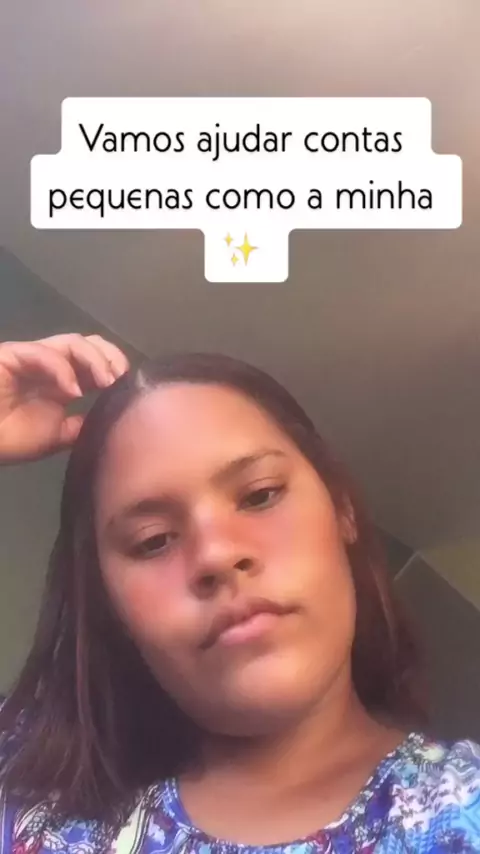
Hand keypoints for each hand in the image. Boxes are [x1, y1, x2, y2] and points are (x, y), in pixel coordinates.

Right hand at [0, 333, 128, 462]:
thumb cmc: (10, 438)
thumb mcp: (57, 436)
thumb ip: (81, 424)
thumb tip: (110, 418)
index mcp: (62, 380)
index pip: (96, 361)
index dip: (115, 366)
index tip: (128, 384)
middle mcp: (51, 364)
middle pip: (88, 343)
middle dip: (110, 355)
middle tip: (120, 377)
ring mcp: (32, 357)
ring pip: (72, 342)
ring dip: (94, 359)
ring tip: (105, 381)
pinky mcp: (13, 355)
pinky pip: (44, 353)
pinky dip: (63, 369)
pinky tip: (72, 390)